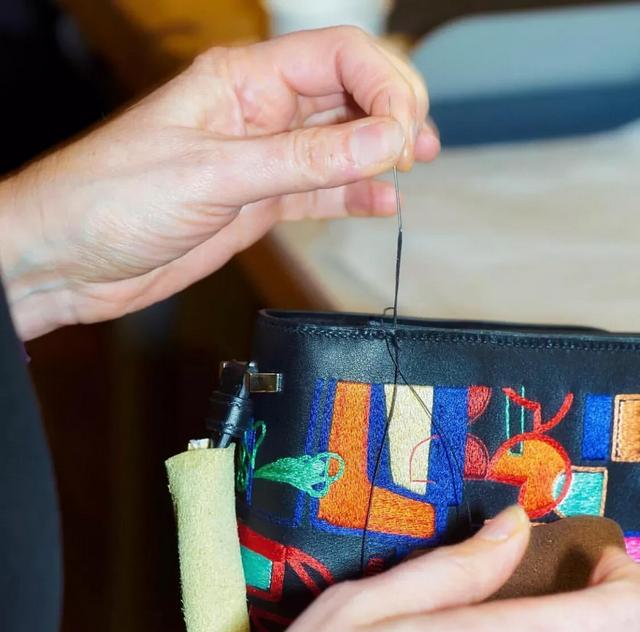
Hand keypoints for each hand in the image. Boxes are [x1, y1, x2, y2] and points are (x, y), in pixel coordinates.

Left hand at [0, 26, 438, 338]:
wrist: (68, 260)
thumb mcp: (214, 175)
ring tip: (414, 166)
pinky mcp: (257, 202)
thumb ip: (302, 161)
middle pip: (347, 93)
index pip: (337, 57)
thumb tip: (380, 141)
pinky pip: (320, 191)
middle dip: (391, 113)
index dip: (384, 87)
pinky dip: (354, 195)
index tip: (403, 132)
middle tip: (413, 148)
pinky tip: (380, 202)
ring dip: (380, 152)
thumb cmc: (109, 200)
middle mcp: (257, 113)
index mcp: (242, 82)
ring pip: (339, 143)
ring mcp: (260, 159)